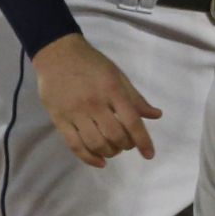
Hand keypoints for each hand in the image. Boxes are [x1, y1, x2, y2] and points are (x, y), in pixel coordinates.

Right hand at [32, 33, 161, 167]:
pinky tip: (99, 161)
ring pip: (96, 143)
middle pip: (114, 135)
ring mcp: (75, 112)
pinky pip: (75, 145)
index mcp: (112, 90)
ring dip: (109, 152)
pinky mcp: (59, 119)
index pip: (131, 121)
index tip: (149, 155)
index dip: (143, 141)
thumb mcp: (117, 75)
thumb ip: (135, 98)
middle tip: (127, 144)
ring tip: (113, 149)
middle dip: (126, 145)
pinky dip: (89, 158)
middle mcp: (94, 103)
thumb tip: (157, 115)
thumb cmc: (91, 63)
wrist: (57, 54)